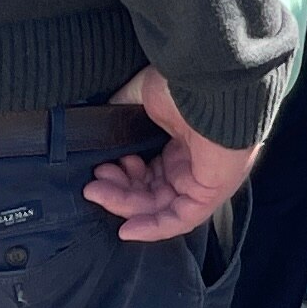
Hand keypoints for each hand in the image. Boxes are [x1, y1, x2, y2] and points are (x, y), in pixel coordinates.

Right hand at [83, 65, 260, 241]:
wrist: (209, 79)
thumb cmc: (183, 82)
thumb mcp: (144, 97)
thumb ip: (123, 113)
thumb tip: (101, 125)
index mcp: (183, 141)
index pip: (150, 172)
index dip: (122, 175)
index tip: (101, 168)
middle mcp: (194, 162)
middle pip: (151, 191)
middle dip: (118, 191)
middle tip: (93, 185)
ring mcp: (205, 177)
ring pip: (160, 205)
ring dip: (126, 205)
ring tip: (97, 192)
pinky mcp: (213, 190)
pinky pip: (181, 219)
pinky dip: (153, 227)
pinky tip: (126, 227)